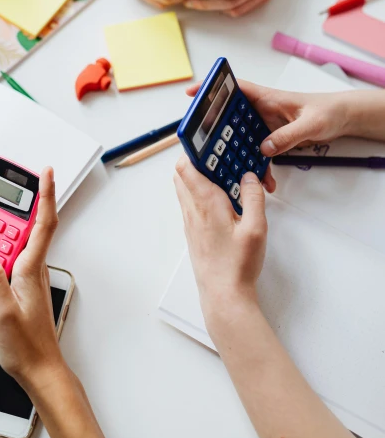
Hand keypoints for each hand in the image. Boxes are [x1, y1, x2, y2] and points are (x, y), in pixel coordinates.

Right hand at [0, 166, 64, 390]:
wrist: (41, 369)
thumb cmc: (27, 346)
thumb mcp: (4, 313)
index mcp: (32, 269)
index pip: (44, 224)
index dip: (46, 195)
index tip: (46, 173)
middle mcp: (35, 269)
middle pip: (36, 225)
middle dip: (31, 199)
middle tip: (20, 180)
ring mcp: (31, 277)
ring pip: (25, 240)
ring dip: (14, 222)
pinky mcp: (24, 285)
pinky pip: (16, 256)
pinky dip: (6, 244)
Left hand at [174, 155, 266, 323]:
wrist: (224, 296)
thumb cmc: (238, 265)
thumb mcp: (256, 228)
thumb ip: (254, 197)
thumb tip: (249, 176)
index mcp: (205, 203)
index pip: (187, 166)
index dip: (193, 149)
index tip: (207, 141)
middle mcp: (192, 209)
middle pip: (182, 173)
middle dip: (196, 160)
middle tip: (218, 156)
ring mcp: (190, 221)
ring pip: (185, 188)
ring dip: (198, 176)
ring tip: (224, 176)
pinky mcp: (193, 231)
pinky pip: (191, 202)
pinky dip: (201, 193)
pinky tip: (223, 199)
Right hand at [186, 80, 350, 157]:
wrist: (343, 119)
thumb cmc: (328, 111)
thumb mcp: (310, 124)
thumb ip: (286, 136)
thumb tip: (264, 149)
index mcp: (267, 98)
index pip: (235, 88)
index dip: (212, 88)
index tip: (192, 93)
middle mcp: (262, 109)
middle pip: (231, 116)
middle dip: (216, 129)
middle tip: (202, 142)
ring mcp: (266, 124)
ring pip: (242, 137)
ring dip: (237, 153)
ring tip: (230, 168)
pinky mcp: (273, 138)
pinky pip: (259, 151)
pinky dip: (259, 165)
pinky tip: (263, 179)